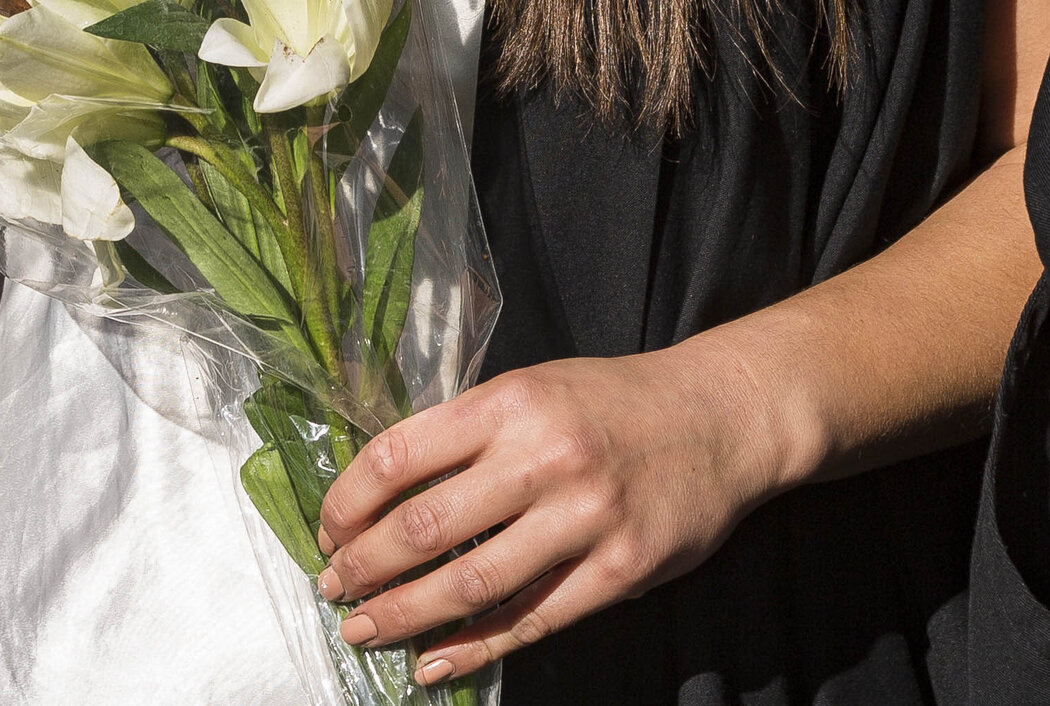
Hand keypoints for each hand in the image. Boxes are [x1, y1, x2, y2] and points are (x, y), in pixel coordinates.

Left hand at [310, 345, 794, 683]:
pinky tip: (433, 661)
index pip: (399, 455)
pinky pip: (532, 620)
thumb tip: (382, 491)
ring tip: (365, 631)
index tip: (328, 530)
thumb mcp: (532, 388)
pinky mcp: (620, 569)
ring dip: (406, 614)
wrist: (721, 417)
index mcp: (509, 402)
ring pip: (472, 582)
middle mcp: (543, 457)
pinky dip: (475, 648)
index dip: (348, 501)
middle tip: (333, 589)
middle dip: (365, 567)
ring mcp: (584, 518)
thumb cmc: (611, 402)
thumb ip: (467, 434)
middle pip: (426, 526)